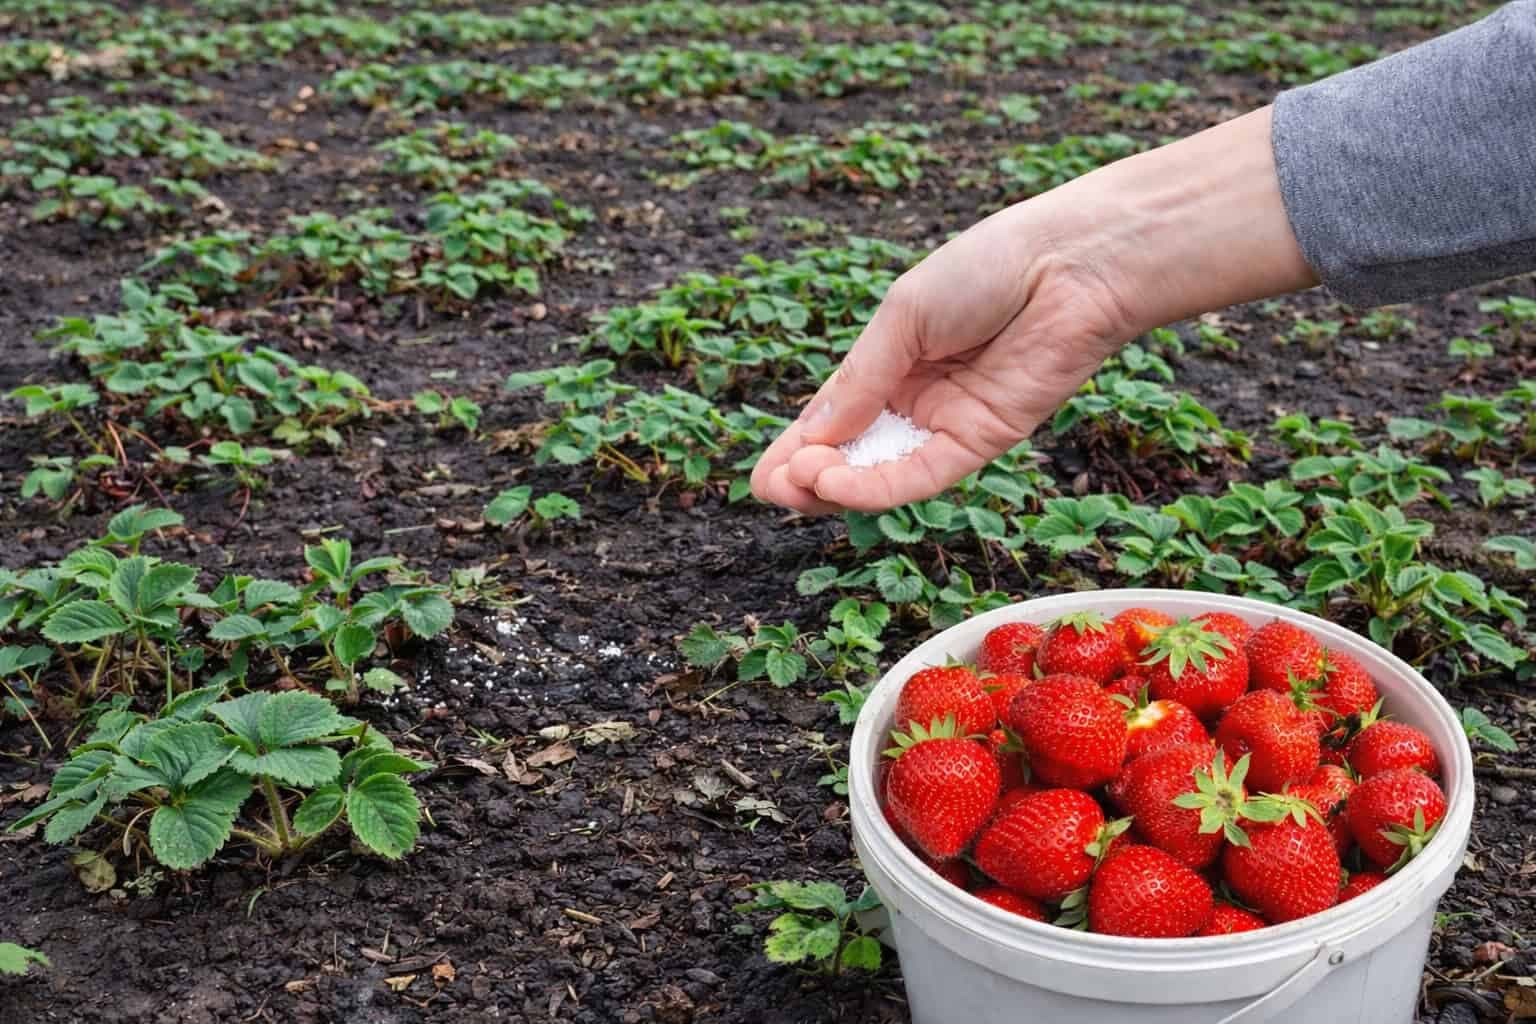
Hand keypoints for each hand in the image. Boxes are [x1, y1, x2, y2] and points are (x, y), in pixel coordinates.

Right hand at [750, 106, 1317, 514]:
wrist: (1071, 263)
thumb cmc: (987, 268)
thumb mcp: (903, 317)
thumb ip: (861, 379)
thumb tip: (814, 437)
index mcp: (889, 365)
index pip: (831, 420)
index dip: (796, 451)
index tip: (762, 477)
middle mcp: (915, 402)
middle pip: (851, 456)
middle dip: (808, 477)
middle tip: (774, 488)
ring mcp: (948, 425)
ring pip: (882, 475)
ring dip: (836, 487)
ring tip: (801, 483)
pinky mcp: (983, 442)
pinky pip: (923, 476)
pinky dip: (878, 487)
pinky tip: (840, 484)